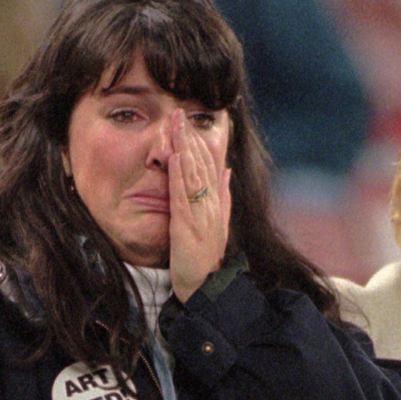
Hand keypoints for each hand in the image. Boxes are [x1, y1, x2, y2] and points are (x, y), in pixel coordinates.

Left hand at [167, 109, 231, 301]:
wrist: (206, 288)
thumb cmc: (206, 259)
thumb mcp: (218, 225)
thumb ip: (223, 197)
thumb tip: (226, 170)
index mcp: (217, 204)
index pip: (211, 166)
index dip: (201, 142)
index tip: (190, 121)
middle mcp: (212, 205)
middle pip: (202, 164)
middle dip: (190, 137)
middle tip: (179, 112)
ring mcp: (201, 215)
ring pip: (193, 174)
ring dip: (183, 147)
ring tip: (175, 125)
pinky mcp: (187, 226)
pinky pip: (183, 196)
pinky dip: (179, 175)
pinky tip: (174, 156)